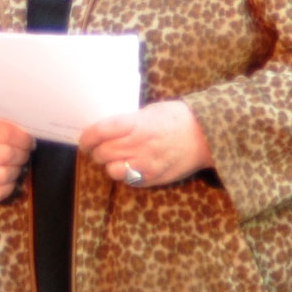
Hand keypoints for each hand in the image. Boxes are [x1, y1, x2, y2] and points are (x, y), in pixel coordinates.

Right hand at [0, 117, 33, 205]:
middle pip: (9, 154)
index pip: (7, 134)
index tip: (29, 140)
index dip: (24, 138)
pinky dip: (8, 187)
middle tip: (23, 152)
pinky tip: (7, 179)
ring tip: (13, 164)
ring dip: (16, 170)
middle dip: (22, 154)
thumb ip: (7, 123)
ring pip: (6, 175)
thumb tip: (29, 129)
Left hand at [78, 100, 211, 189]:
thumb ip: (129, 121)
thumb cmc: (179, 118)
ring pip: (112, 170)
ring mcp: (146, 165)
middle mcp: (139, 146)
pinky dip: (124, 174)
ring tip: (114, 157)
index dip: (87, 137)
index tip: (84, 139)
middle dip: (96, 151)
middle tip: (99, 147)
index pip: (100, 131)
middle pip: (102, 152)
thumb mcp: (151, 111)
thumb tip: (107, 130)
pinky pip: (128, 181)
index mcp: (137, 124)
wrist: (207, 137)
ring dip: (109, 164)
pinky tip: (130, 165)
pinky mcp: (153, 178)